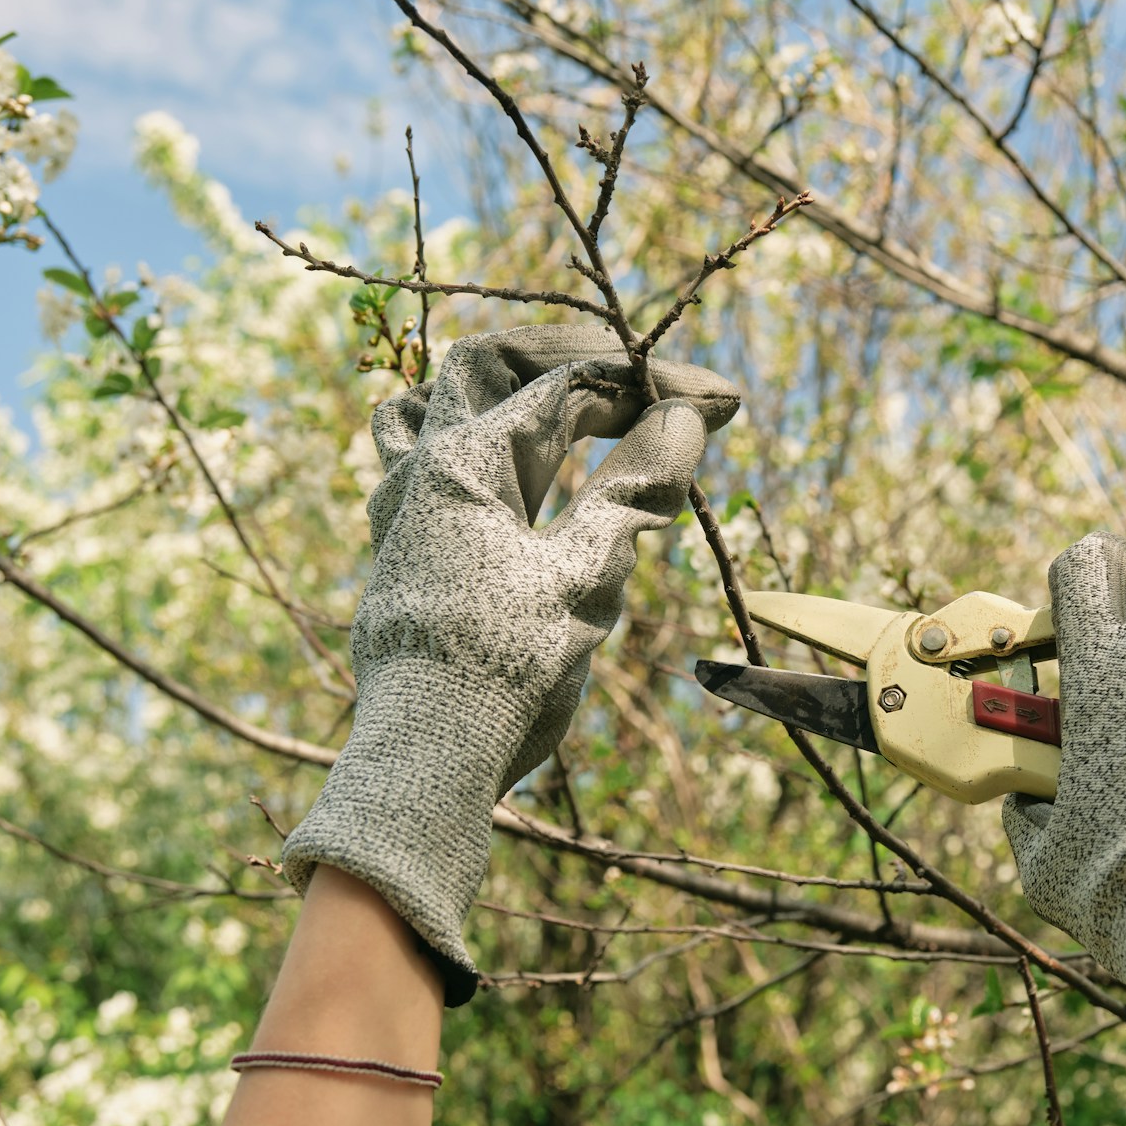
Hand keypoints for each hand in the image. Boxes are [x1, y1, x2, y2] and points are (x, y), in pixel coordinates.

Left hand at [282, 325, 740, 1004]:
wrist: (424, 764)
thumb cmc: (504, 671)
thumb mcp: (586, 576)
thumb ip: (634, 490)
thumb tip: (684, 418)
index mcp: (465, 462)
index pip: (569, 387)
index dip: (651, 382)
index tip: (722, 404)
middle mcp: (423, 471)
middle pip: (490, 367)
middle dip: (576, 362)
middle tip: (646, 387)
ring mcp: (403, 512)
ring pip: (432, 407)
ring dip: (501, 394)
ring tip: (558, 407)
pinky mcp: (403, 555)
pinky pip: (417, 465)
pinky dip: (471, 449)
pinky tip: (505, 481)